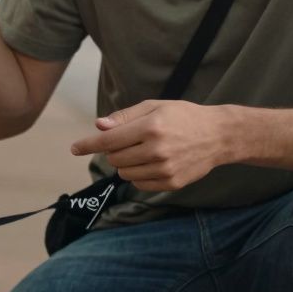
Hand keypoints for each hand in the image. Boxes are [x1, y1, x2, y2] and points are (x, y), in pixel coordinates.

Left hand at [69, 100, 229, 191]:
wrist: (218, 136)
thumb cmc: (183, 116)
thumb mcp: (154, 107)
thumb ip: (124, 117)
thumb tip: (99, 126)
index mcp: (151, 128)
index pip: (109, 140)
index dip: (88, 144)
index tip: (74, 148)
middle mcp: (157, 150)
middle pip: (115, 158)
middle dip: (113, 150)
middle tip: (128, 140)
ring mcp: (165, 169)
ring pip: (125, 173)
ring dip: (125, 163)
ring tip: (142, 150)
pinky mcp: (172, 183)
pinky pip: (140, 184)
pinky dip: (138, 175)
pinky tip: (151, 162)